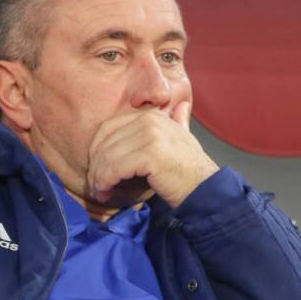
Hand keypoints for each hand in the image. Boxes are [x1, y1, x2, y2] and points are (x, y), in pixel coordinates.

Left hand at [86, 101, 218, 207]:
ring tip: (100, 192)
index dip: (96, 150)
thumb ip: (177, 121)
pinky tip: (106, 192)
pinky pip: (114, 168)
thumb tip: (181, 106)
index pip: (108, 127)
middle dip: (95, 166)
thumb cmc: (189, 170)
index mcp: (151, 115)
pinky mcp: (149, 154)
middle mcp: (149, 120)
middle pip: (104, 141)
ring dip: (98, 177)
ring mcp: (150, 135)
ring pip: (107, 156)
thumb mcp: (182, 138)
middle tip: (95, 185)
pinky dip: (105, 182)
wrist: (204, 189)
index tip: (97, 170)